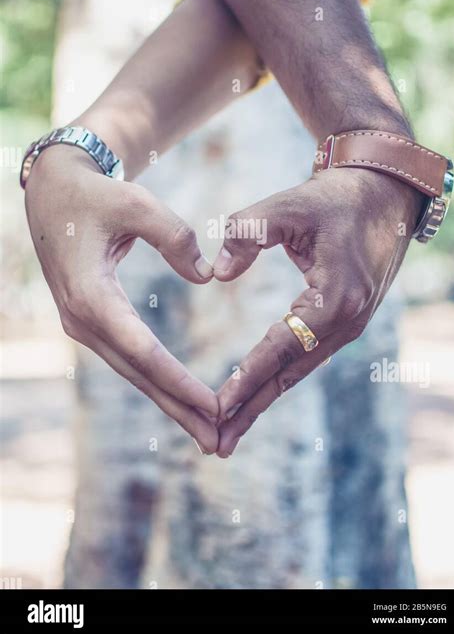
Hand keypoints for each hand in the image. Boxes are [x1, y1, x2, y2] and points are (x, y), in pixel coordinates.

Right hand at [24, 145, 218, 452]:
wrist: (56, 192)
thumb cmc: (97, 195)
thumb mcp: (137, 204)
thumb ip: (176, 237)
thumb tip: (207, 277)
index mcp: (90, 296)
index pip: (142, 350)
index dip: (179, 380)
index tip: (213, 404)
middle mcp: (83, 320)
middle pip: (139, 374)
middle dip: (179, 408)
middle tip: (217, 441)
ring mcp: (84, 325)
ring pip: (134, 373)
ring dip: (170, 402)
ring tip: (207, 432)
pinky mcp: (92, 322)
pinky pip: (129, 359)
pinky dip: (157, 381)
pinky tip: (180, 400)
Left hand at [213, 167, 422, 457]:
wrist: (385, 197)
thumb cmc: (335, 198)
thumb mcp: (288, 205)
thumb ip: (247, 232)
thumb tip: (217, 273)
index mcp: (335, 297)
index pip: (282, 347)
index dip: (247, 377)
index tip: (216, 408)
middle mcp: (347, 322)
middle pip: (290, 374)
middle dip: (250, 410)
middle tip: (214, 445)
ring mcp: (350, 326)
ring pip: (298, 371)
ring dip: (262, 402)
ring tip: (228, 435)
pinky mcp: (345, 322)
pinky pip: (305, 357)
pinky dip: (278, 379)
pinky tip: (257, 396)